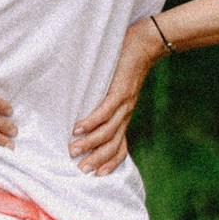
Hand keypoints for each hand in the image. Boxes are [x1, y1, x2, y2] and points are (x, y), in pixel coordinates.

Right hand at [70, 19, 163, 174]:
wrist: (146, 44)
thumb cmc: (126, 65)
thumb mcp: (116, 89)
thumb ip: (105, 102)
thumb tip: (85, 112)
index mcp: (124, 116)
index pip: (120, 146)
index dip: (110, 162)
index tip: (96, 175)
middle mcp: (125, 114)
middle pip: (113, 145)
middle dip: (97, 159)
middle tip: (81, 170)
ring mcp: (123, 104)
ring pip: (108, 131)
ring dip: (90, 143)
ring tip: (73, 150)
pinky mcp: (119, 92)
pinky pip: (105, 111)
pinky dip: (92, 121)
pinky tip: (79, 128)